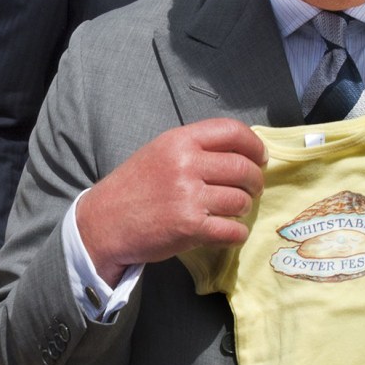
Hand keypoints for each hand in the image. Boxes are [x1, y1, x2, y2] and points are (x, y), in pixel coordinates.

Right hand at [77, 118, 267, 286]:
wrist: (103, 223)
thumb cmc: (134, 188)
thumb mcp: (160, 152)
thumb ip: (196, 148)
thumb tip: (242, 151)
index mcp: (179, 140)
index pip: (231, 131)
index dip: (254, 145)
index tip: (260, 158)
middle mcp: (185, 164)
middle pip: (243, 167)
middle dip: (255, 181)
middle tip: (252, 190)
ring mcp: (188, 196)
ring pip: (242, 200)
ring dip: (245, 208)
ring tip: (233, 211)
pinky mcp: (190, 227)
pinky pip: (233, 230)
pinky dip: (237, 234)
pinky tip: (229, 232)